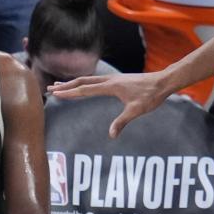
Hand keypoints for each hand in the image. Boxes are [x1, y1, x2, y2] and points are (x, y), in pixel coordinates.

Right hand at [48, 72, 169, 137]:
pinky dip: (86, 82)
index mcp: (111, 86)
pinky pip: (97, 80)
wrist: (163, 82)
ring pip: (90, 79)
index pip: (85, 89)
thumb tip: (111, 135)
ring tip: (62, 85)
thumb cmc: (151, 96)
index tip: (55, 93)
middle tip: (50, 88)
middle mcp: (110, 80)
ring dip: (75, 82)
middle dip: (66, 85)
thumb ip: (122, 122)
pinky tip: (85, 85)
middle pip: (83, 82)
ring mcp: (115, 78)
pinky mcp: (119, 79)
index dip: (69, 92)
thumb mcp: (136, 110)